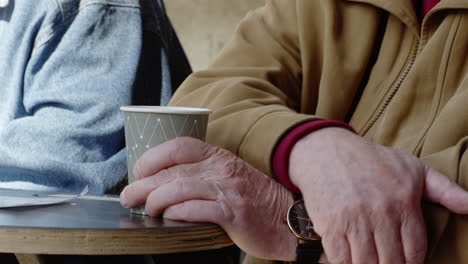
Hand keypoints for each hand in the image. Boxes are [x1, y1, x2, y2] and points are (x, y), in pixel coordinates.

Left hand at [120, 137, 295, 260]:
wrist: (289, 219)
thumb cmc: (255, 200)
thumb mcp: (230, 176)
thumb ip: (202, 175)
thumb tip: (165, 183)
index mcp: (219, 157)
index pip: (179, 146)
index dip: (153, 157)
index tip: (138, 171)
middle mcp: (222, 169)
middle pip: (172, 171)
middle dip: (143, 184)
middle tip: (129, 196)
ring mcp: (228, 190)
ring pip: (178, 188)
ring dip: (155, 200)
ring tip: (145, 210)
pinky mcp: (233, 212)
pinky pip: (195, 210)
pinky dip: (176, 214)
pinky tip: (168, 218)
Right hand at [290, 127, 467, 263]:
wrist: (325, 150)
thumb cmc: (371, 160)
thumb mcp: (412, 168)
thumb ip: (445, 189)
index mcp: (404, 202)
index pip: (415, 252)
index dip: (411, 263)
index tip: (404, 261)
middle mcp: (380, 213)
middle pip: (391, 263)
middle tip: (385, 260)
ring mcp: (353, 219)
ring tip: (369, 259)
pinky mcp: (330, 223)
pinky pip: (340, 259)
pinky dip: (345, 263)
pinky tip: (349, 256)